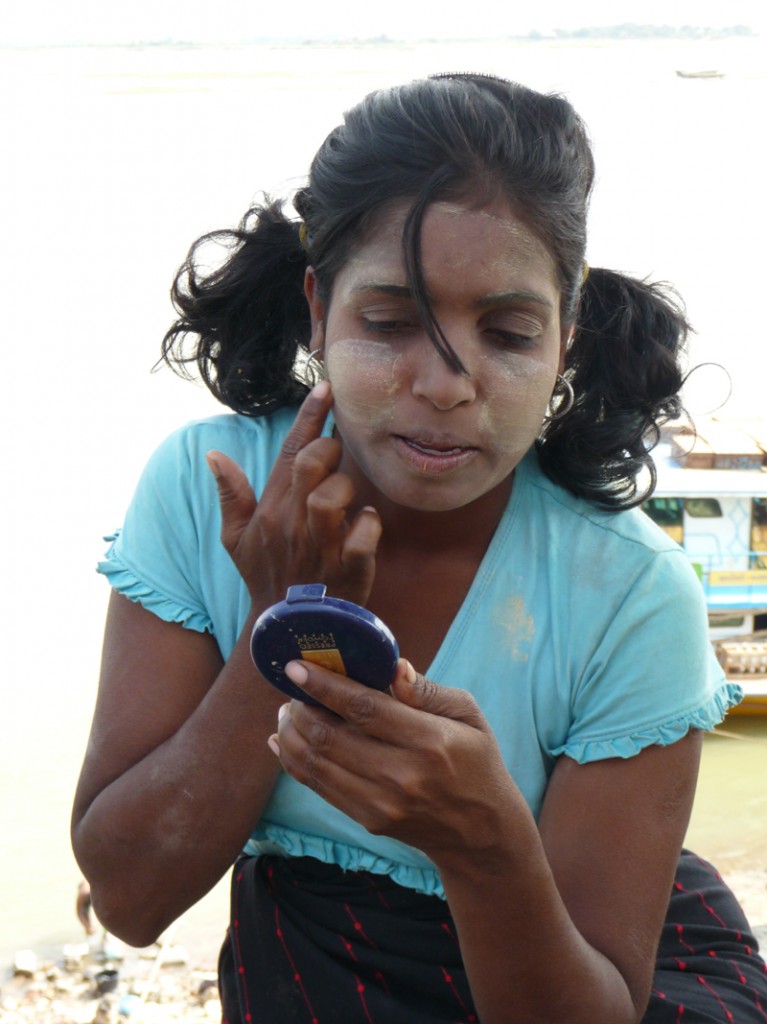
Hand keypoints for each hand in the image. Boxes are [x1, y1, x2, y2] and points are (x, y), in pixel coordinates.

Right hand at [206, 382, 381, 609]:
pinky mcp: (348, 569)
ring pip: (334, 497)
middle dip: (329, 451)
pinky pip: (364, 536)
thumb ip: (230, 494)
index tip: (326, 388)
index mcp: (271, 510)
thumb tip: (213, 455)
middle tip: (335, 458)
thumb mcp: (236, 539)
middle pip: (311, 466)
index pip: (289, 452)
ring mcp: (321, 547)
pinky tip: (367, 526)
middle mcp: (294, 523)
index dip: (309, 417)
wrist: (287, 627)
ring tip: (348, 501)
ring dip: (347, 490)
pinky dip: (370, 526)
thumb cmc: (266, 575)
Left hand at [269, 658, 516, 863]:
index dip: (325, 686)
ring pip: (317, 763)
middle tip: (291, 686)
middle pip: (330, 737)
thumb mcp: (468, 715)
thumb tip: (392, 666)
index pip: (364, 709)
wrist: (482, 833)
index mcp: (430, 742)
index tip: (296, 667)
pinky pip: (318, 787)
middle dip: (300, 707)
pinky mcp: (369, 821)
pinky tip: (284, 741)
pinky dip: (293, 762)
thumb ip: (427, 691)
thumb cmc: (475, 760)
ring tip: (288, 711)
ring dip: (292, 733)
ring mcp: (382, 804)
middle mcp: (403, 776)